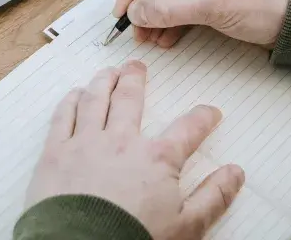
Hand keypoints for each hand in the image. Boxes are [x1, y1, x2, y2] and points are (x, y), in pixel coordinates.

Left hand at [25, 61, 245, 238]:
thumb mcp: (187, 227)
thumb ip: (213, 197)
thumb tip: (235, 173)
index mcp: (156, 159)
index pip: (187, 129)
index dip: (202, 118)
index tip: (209, 112)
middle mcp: (121, 142)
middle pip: (130, 100)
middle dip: (135, 80)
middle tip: (137, 67)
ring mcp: (85, 144)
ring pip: (94, 100)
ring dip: (102, 82)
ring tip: (107, 72)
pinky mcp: (55, 155)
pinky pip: (63, 118)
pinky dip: (69, 102)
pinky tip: (74, 95)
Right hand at [114, 0, 290, 47]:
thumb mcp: (213, 4)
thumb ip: (169, 8)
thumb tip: (137, 12)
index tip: (123, 9)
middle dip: (147, 4)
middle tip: (135, 28)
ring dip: (158, 16)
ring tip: (150, 37)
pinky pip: (187, 3)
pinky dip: (175, 20)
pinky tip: (166, 37)